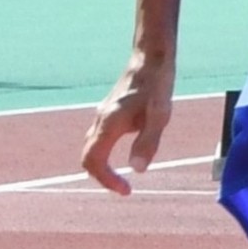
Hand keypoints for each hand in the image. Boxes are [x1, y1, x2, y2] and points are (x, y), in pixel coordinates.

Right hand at [78, 63, 171, 195]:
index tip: (125, 190)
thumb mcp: (159, 116)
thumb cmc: (157, 85)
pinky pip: (98, 140)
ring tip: (122, 179)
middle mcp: (100, 120)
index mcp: (109, 123)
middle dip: (102, 177)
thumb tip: (138, 170)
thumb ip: (148, 142)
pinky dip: (104, 155)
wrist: (150, 59)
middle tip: (124, 189)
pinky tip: (123, 155)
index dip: (106, 180)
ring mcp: (101, 115)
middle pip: (87, 157)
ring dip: (102, 167)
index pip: (94, 160)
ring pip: (91, 148)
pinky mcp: (108, 112)